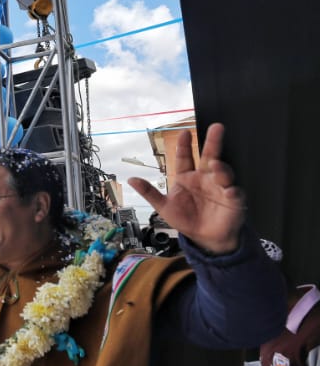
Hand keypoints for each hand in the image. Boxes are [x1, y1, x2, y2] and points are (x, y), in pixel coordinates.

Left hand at [127, 123, 243, 254]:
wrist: (204, 238)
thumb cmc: (185, 219)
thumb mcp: (164, 206)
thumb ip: (149, 192)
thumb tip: (131, 179)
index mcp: (187, 177)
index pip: (184, 157)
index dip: (184, 145)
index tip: (184, 132)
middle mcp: (205, 178)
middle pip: (209, 156)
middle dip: (213, 142)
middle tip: (216, 127)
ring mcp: (220, 187)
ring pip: (222, 172)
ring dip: (220, 168)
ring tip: (215, 165)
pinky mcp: (232, 200)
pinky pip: (234, 192)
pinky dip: (232, 190)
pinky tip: (229, 190)